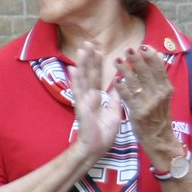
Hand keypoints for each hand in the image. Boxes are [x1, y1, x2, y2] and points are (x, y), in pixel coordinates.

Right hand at [66, 41, 121, 165]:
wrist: (96, 148)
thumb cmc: (104, 133)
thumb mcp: (115, 112)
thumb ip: (115, 97)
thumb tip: (119, 84)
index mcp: (97, 98)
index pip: (97, 77)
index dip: (97, 63)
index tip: (98, 49)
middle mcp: (89, 97)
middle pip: (89, 74)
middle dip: (88, 58)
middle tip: (87, 42)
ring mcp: (84, 102)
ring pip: (83, 80)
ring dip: (82, 64)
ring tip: (81, 50)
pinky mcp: (81, 109)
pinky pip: (79, 93)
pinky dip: (76, 81)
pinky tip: (73, 70)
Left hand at [115, 44, 181, 167]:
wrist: (159, 138)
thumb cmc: (159, 115)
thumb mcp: (164, 95)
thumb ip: (159, 79)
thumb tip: (157, 57)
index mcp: (167, 88)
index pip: (160, 68)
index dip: (151, 56)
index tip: (143, 46)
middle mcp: (159, 94)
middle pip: (147, 72)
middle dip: (137, 60)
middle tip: (128, 49)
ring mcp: (149, 103)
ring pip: (136, 83)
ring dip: (126, 70)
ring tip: (117, 60)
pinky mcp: (138, 112)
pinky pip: (129, 97)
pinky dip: (122, 88)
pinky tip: (116, 81)